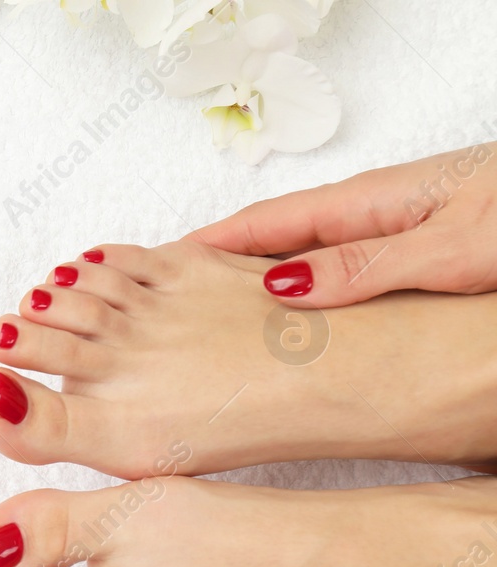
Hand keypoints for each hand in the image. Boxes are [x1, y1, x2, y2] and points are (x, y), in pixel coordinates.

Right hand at [193, 143, 496, 307]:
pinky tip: (304, 317)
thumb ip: (369, 265)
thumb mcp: (451, 246)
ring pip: (313, 260)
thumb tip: (283, 285)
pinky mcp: (422, 253)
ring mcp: (398, 231)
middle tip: (177, 300)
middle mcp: (377, 213)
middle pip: (281, 240)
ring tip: (224, 319)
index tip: (163, 263)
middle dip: (226, 266)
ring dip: (268, 285)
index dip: (212, 242)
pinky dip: (313, 295)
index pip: (268, 221)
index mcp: (371, 200)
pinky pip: (347, 275)